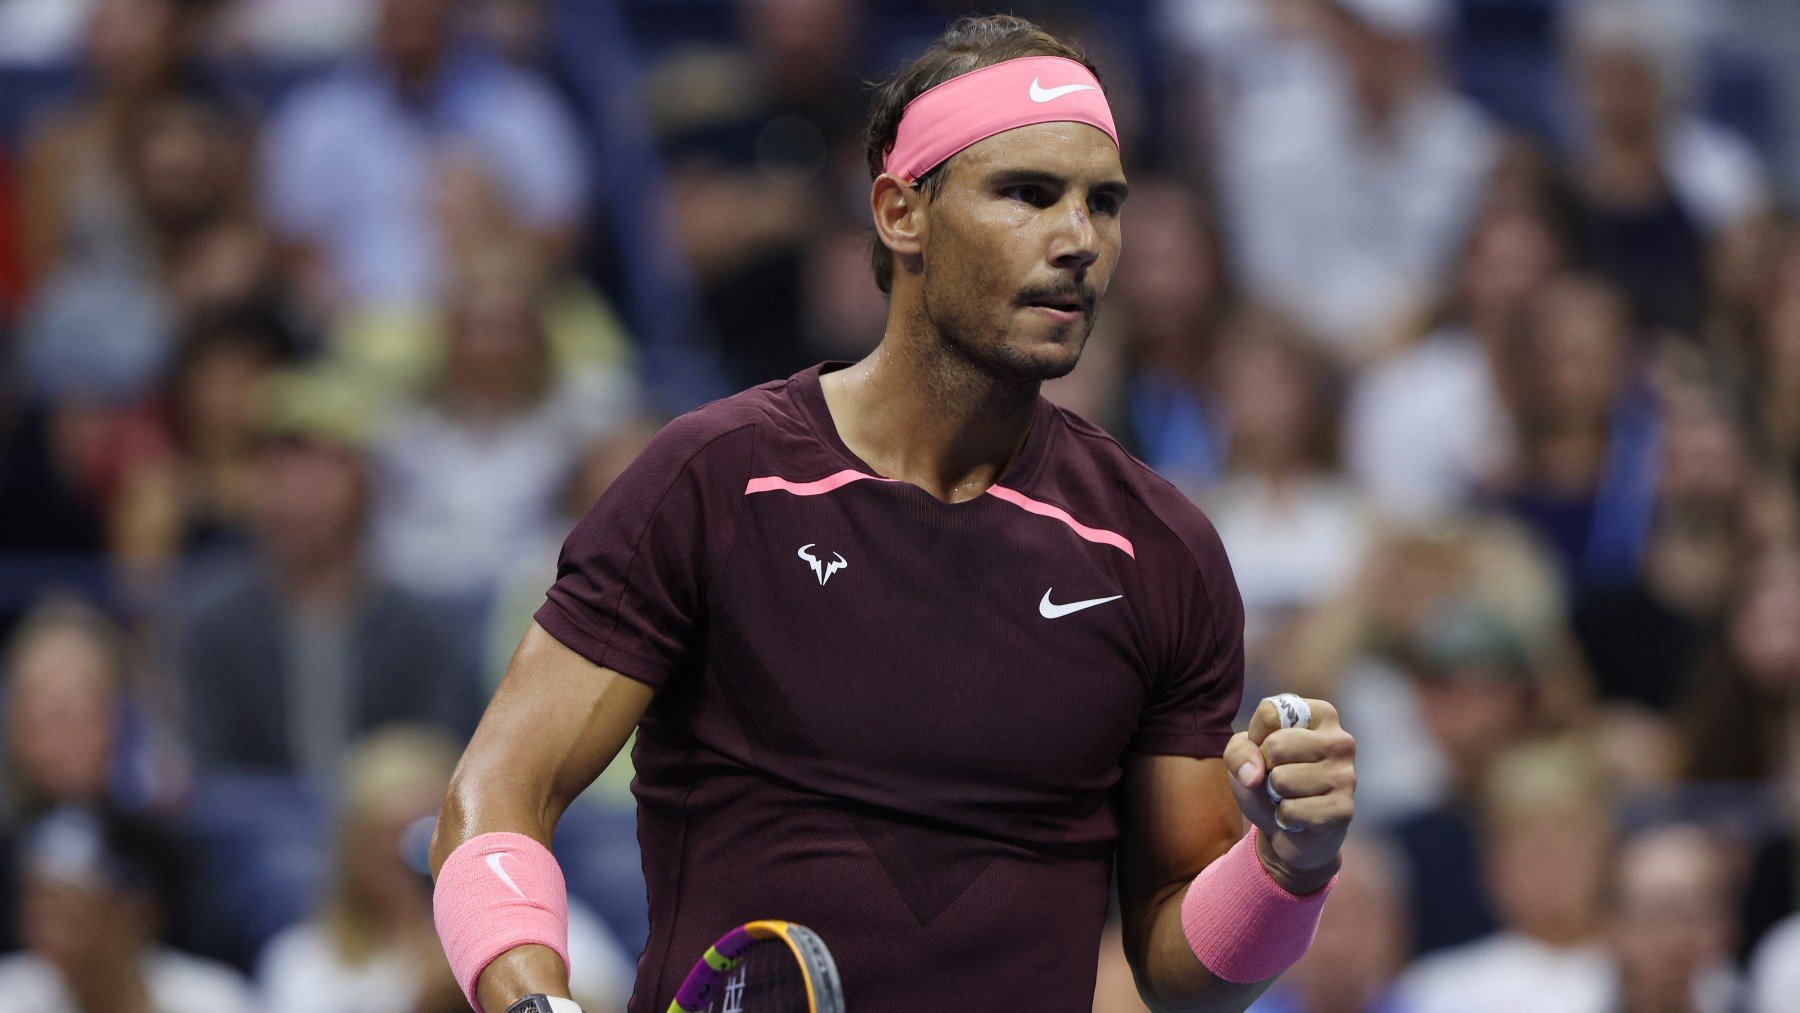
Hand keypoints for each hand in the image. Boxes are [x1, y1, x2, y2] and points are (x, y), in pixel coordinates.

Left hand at [1222, 696, 1355, 893]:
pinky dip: (1284, 817)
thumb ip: (1238, 751)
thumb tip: (1253, 776)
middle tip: (1279, 778)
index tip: (1269, 752)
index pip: (1270, 713)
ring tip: (1290, 797)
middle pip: (1277, 745)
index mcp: (1320, 715)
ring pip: (1282, 779)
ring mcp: (1346, 775)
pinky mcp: (1344, 809)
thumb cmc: (1268, 782)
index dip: (1256, 738)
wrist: (1286, 832)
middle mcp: (1340, 741)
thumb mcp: (1243, 757)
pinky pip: (1291, 810)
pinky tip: (1299, 817)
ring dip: (1275, 795)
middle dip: (1266, 768)